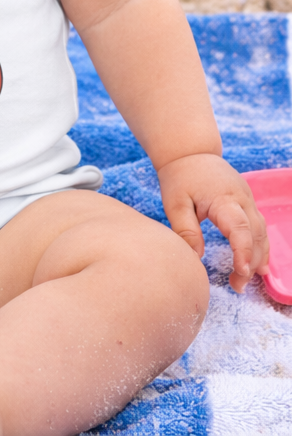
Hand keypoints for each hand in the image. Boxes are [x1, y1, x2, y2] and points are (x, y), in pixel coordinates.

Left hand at [158, 153, 268, 292]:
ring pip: (261, 232)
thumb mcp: (175, 203)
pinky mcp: (246, 200)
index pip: (240, 229)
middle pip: (256, 235)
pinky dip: (259, 245)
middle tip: (237, 286)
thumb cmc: (179, 177)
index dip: (243, 253)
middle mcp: (242, 199)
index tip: (240, 273)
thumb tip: (196, 257)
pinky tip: (257, 263)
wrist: (189, 151)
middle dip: (250, 262)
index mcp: (224, 199)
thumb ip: (185, 230)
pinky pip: (259, 226)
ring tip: (247, 279)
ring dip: (258, 256)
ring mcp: (247, 199)